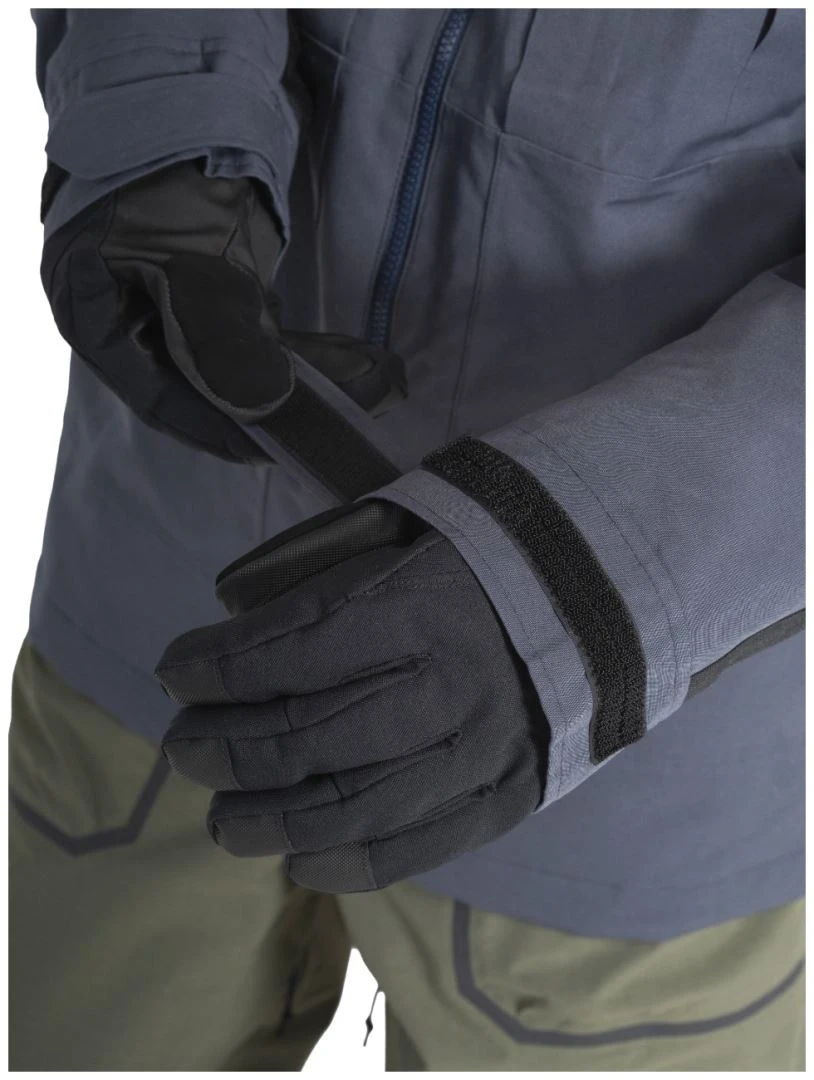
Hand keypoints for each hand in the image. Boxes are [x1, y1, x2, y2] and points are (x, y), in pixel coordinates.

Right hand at [41, 160, 404, 460]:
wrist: (188, 69)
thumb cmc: (166, 157)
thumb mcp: (191, 254)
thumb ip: (221, 337)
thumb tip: (261, 410)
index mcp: (97, 314)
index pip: (161, 400)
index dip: (222, 430)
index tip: (279, 448)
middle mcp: (130, 312)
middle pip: (203, 384)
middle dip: (273, 402)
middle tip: (334, 418)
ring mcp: (171, 292)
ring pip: (238, 357)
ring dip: (300, 373)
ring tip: (366, 382)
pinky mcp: (211, 273)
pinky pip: (257, 325)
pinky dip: (299, 342)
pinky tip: (348, 355)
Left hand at [156, 501, 549, 891]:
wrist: (600, 600)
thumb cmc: (480, 558)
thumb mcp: (403, 535)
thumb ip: (325, 575)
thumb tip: (234, 629)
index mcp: (419, 605)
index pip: (289, 648)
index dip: (216, 667)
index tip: (174, 671)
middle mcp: (448, 686)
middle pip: (306, 737)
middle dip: (223, 746)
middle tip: (181, 746)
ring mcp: (479, 752)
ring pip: (348, 808)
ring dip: (266, 820)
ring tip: (221, 818)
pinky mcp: (504, 797)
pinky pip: (413, 850)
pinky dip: (343, 863)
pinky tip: (297, 859)